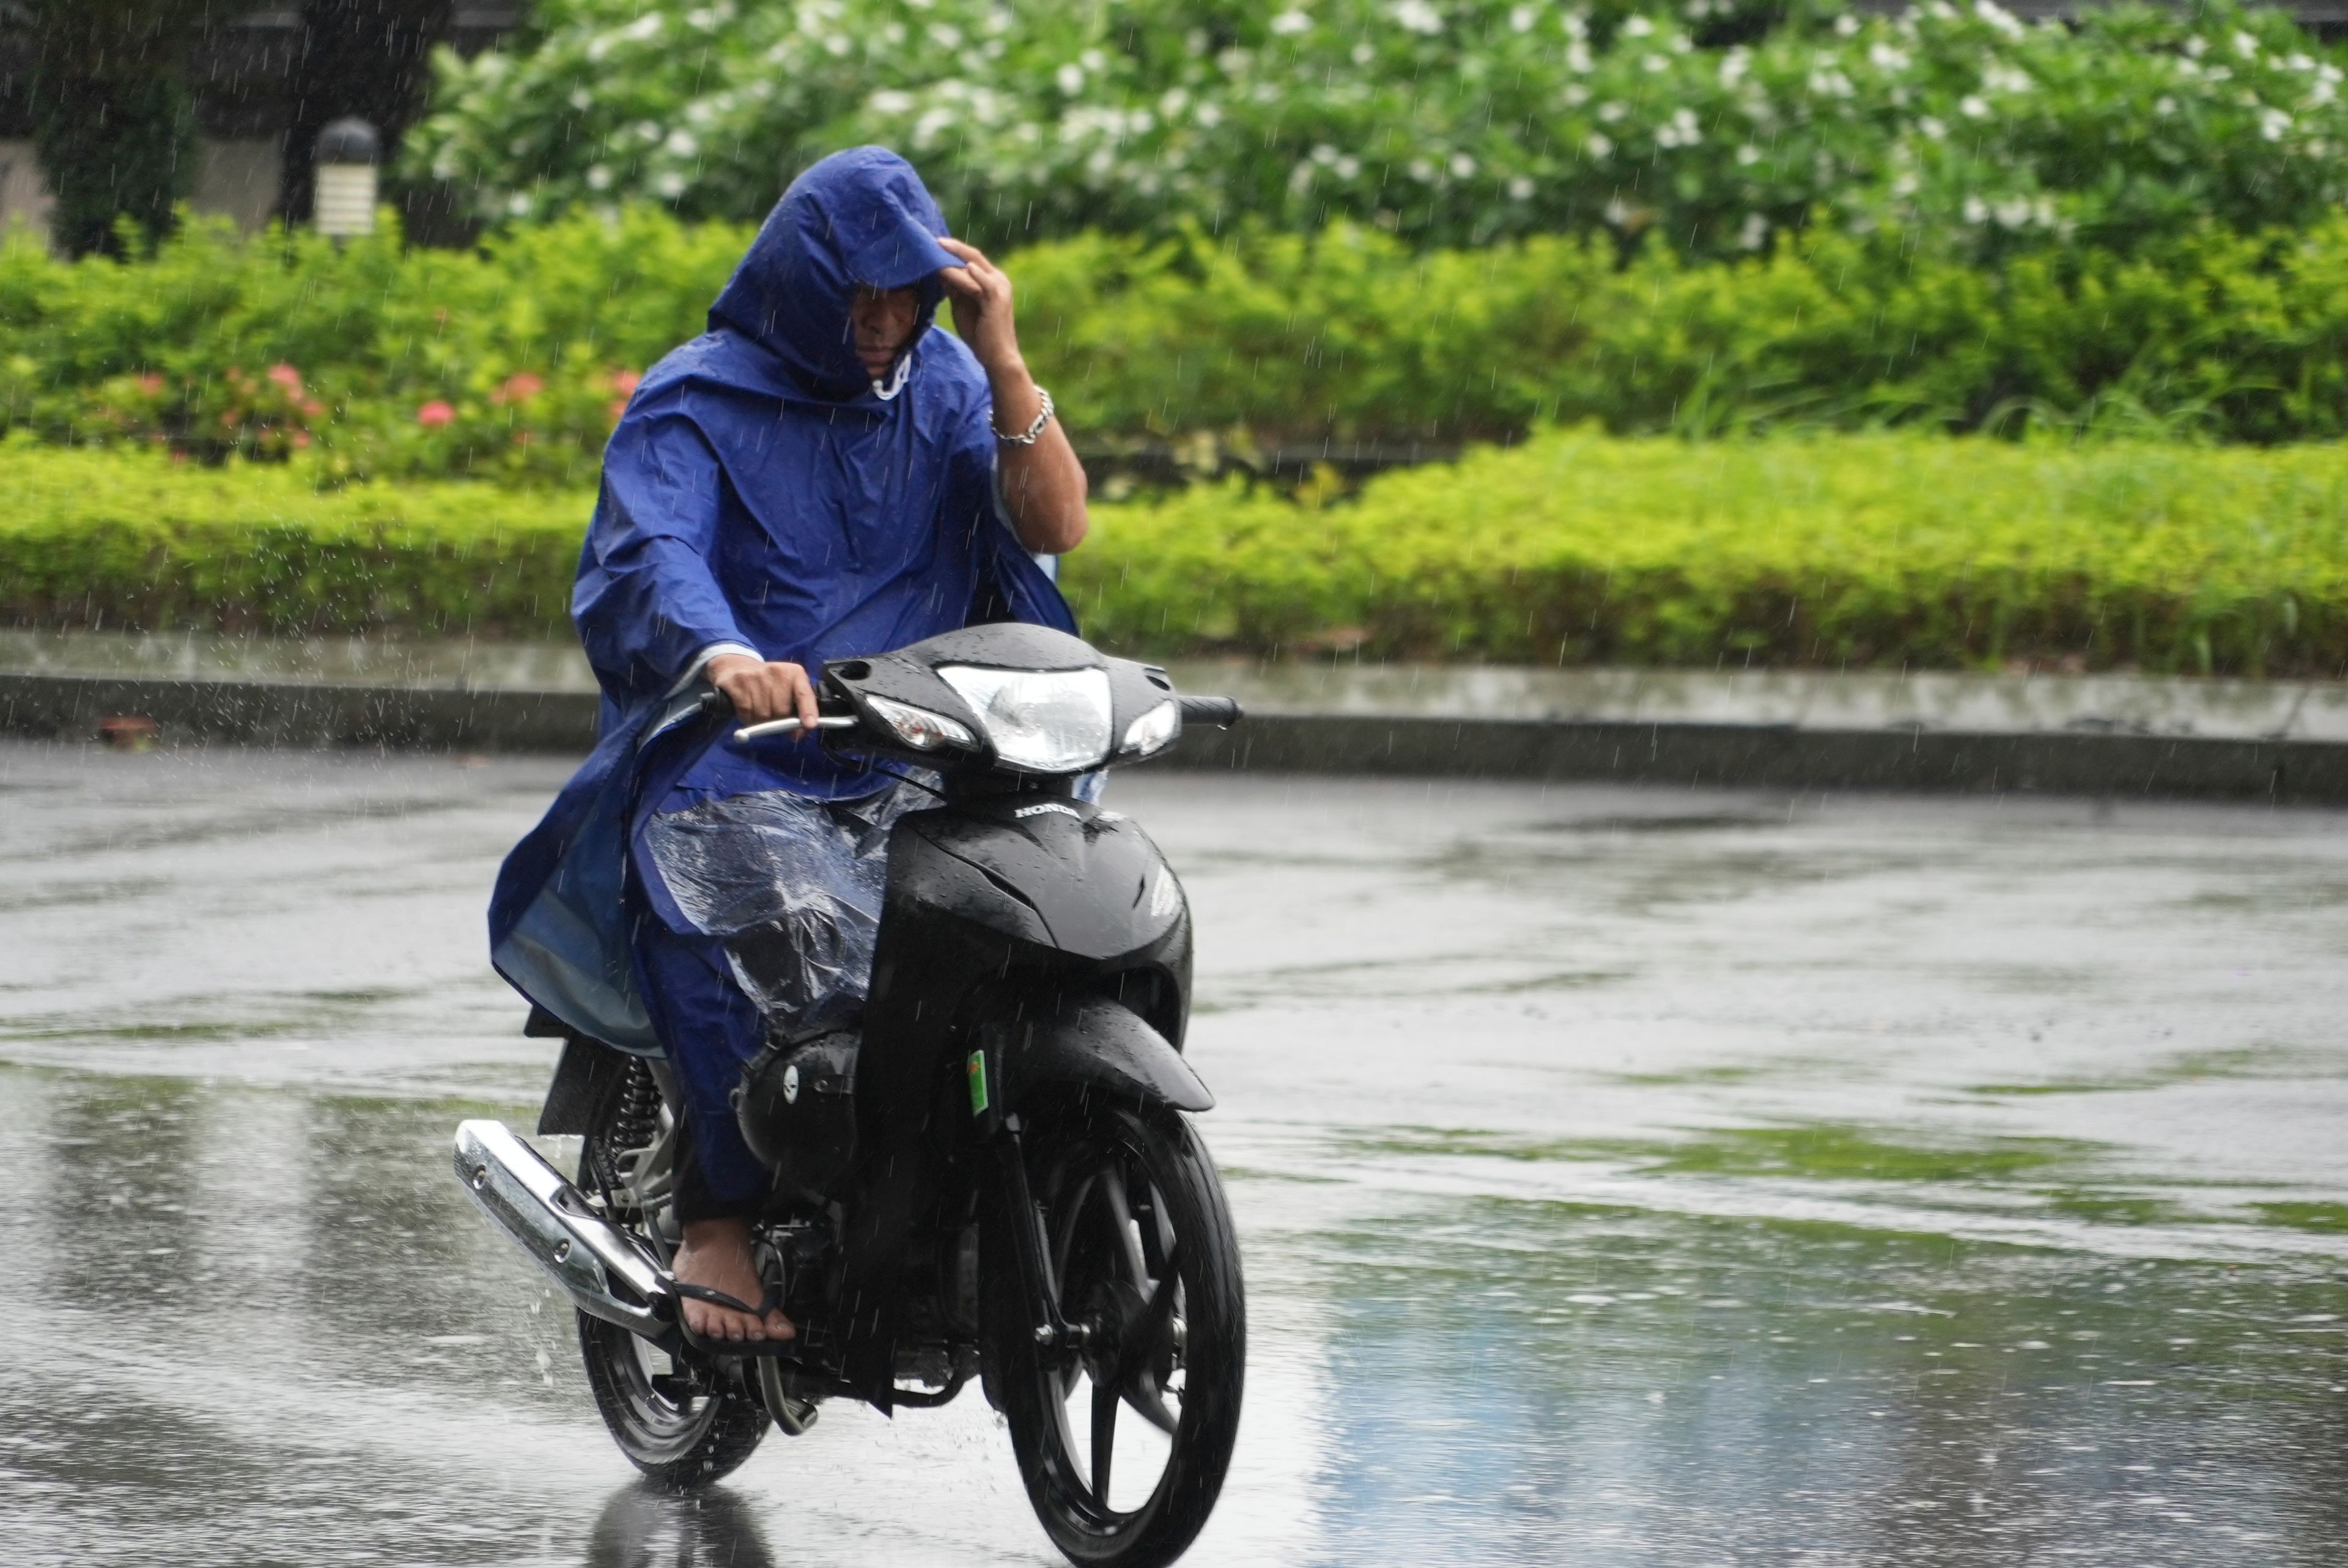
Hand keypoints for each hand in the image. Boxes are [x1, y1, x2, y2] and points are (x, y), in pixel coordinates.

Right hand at [708, 654, 818, 731]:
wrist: (738, 667)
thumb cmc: (770, 685)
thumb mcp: (789, 690)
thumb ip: (799, 711)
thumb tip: (796, 735)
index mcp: (795, 673)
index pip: (804, 694)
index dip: (808, 710)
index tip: (809, 724)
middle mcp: (776, 671)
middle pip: (781, 711)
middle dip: (778, 720)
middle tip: (773, 714)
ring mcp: (755, 676)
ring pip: (763, 716)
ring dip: (761, 720)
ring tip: (759, 708)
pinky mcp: (737, 683)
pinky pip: (746, 714)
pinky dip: (747, 718)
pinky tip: (748, 707)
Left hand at [936, 237, 1021, 377]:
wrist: (997, 356)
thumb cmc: (980, 335)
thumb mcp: (962, 306)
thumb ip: (954, 288)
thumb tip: (939, 271)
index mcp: (991, 280)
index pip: (971, 258)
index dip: (953, 250)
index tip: (934, 245)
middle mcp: (998, 279)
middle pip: (973, 255)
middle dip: (952, 248)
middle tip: (932, 241)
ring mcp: (999, 287)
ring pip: (973, 266)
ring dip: (954, 259)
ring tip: (935, 253)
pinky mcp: (997, 298)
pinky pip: (981, 281)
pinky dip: (971, 273)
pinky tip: (961, 266)